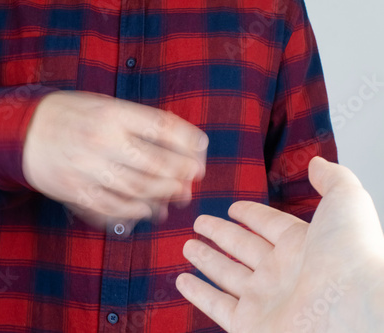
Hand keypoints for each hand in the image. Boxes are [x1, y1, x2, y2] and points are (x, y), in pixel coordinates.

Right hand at [22, 90, 207, 231]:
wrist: (23, 133)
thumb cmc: (70, 115)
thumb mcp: (103, 104)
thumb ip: (135, 121)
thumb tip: (175, 143)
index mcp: (111, 114)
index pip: (161, 127)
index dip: (187, 140)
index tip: (200, 148)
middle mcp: (102, 141)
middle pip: (155, 164)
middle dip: (182, 174)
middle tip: (194, 178)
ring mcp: (88, 169)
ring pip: (138, 189)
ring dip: (164, 195)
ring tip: (177, 196)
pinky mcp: (77, 191)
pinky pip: (113, 207)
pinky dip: (136, 211)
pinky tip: (148, 209)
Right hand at [176, 157, 383, 331]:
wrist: (354, 314)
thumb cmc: (353, 259)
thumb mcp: (346, 204)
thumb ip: (332, 180)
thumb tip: (317, 163)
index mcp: (302, 245)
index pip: (268, 225)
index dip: (250, 214)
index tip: (233, 207)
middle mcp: (281, 272)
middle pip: (242, 247)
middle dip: (220, 233)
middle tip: (200, 223)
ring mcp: (265, 300)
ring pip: (227, 275)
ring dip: (206, 260)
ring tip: (187, 246)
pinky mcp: (249, 324)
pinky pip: (217, 306)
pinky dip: (198, 294)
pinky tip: (184, 280)